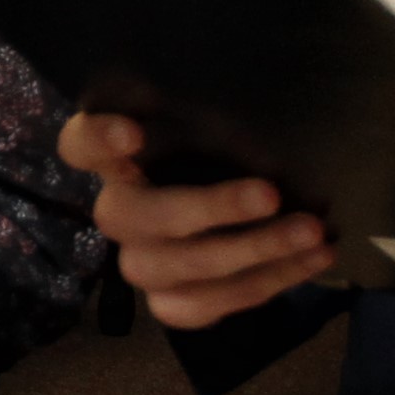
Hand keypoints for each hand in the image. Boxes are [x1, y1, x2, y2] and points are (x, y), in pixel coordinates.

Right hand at [62, 110, 333, 329]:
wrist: (253, 217)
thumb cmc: (230, 153)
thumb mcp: (223, 126)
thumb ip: (223, 115)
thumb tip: (271, 89)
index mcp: (119, 158)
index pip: (79, 145)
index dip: (98, 141)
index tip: (135, 134)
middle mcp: (120, 212)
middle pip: (134, 216)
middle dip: (208, 207)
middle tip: (271, 194)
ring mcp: (141, 263)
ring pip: (177, 267)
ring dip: (252, 251)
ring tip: (314, 231)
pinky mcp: (168, 303)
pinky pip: (205, 305)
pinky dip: (266, 283)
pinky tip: (315, 258)